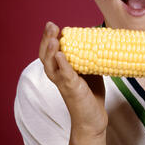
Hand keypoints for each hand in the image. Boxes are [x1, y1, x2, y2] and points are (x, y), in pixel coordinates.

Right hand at [39, 21, 107, 136]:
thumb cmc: (90, 94)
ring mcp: (64, 83)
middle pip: (46, 56)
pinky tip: (60, 56)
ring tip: (53, 39)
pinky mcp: (72, 90)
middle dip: (46, 40)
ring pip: (51, 66)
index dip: (48, 38)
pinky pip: (65, 76)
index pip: (50, 51)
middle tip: (50, 26)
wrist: (93, 118)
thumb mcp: (89, 70)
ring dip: (51, 51)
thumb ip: (88, 56)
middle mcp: (58, 76)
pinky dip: (62, 65)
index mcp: (61, 70)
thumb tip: (99, 38)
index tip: (53, 25)